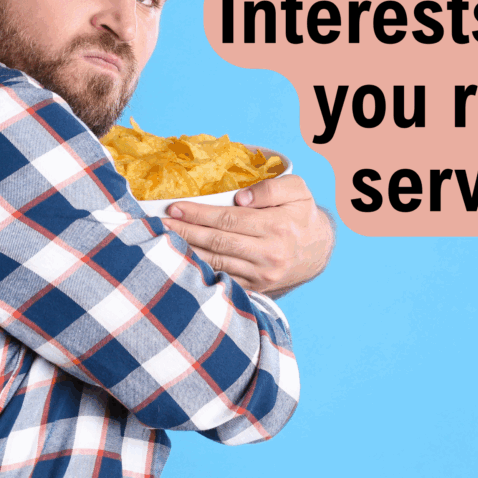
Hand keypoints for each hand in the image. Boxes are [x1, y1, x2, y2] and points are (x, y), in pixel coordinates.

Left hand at [162, 175, 334, 298]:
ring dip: (186, 253)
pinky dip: (200, 272)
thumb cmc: (303, 215)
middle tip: (158, 224)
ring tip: (162, 241)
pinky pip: (223, 280)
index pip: (227, 220)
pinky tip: (181, 262)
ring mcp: (262, 275)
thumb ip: (270, 188)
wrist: (319, 251)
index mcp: (276, 227)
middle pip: (216, 243)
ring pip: (216, 264)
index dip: (198, 214)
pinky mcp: (256, 288)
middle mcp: (268, 254)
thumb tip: (239, 198)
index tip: (174, 207)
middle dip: (184, 232)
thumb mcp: (297, 190)